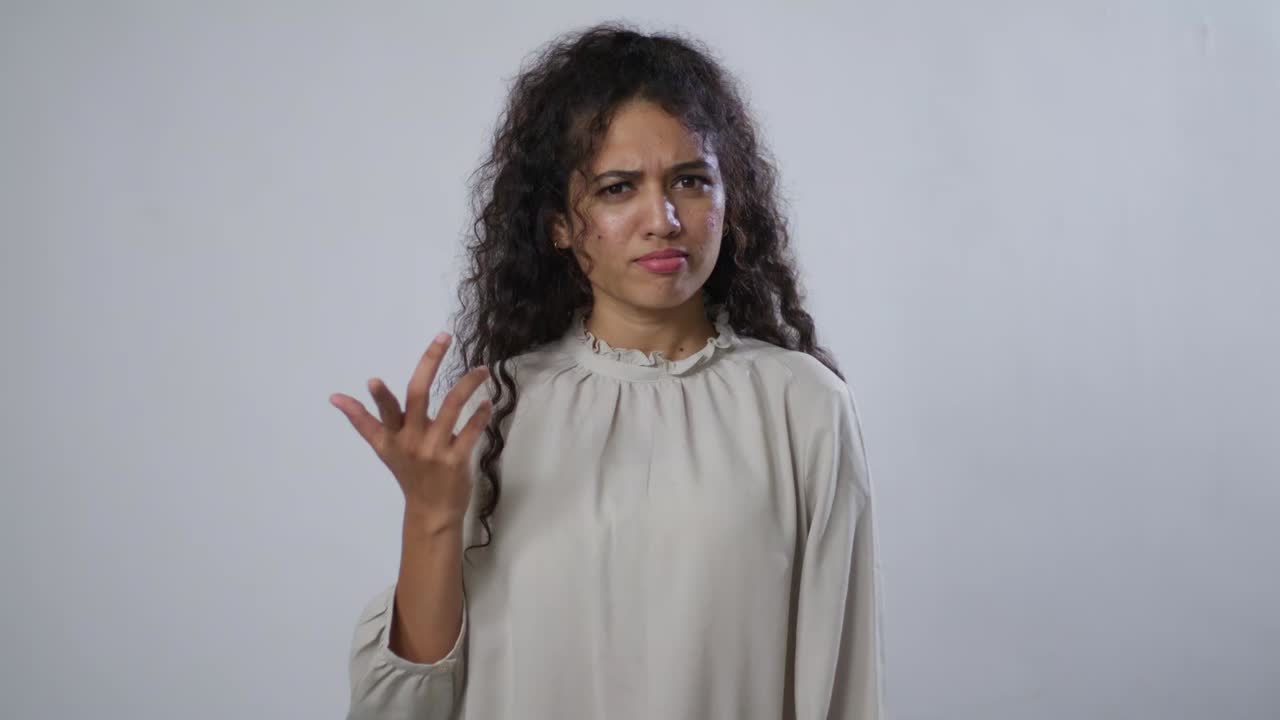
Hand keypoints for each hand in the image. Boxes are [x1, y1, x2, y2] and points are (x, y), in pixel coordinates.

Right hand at [329, 332, 492, 531]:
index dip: (379, 398)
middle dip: (430, 363)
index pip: (385, 411)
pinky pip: (470, 431)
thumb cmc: (408, 473)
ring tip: (482, 370)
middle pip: (419, 396)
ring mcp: (435, 450)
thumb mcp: (382, 448)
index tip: (373, 380)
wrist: (431, 511)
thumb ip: (362, 420)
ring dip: (468, 384)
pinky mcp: (456, 460)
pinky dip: (481, 415)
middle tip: (444, 337)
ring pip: (452, 407)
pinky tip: (488, 402)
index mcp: (392, 436)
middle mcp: (411, 440)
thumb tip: (335, 397)